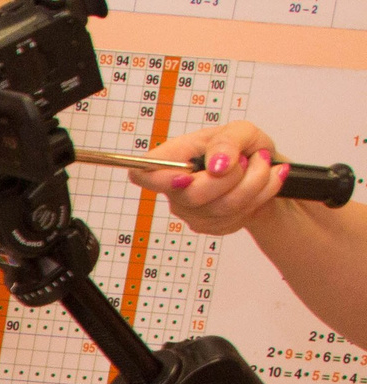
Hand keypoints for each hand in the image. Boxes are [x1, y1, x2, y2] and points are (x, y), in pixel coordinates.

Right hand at [125, 121, 289, 236]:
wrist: (266, 171)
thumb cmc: (245, 149)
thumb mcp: (241, 130)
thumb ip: (228, 141)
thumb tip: (217, 164)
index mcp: (174, 158)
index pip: (143, 173)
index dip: (159, 179)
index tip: (186, 177)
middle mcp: (176, 189)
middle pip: (191, 195)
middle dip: (231, 177)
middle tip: (247, 160)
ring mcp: (192, 212)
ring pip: (222, 208)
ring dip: (255, 182)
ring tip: (262, 165)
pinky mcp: (211, 226)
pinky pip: (237, 216)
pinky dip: (261, 195)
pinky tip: (263, 182)